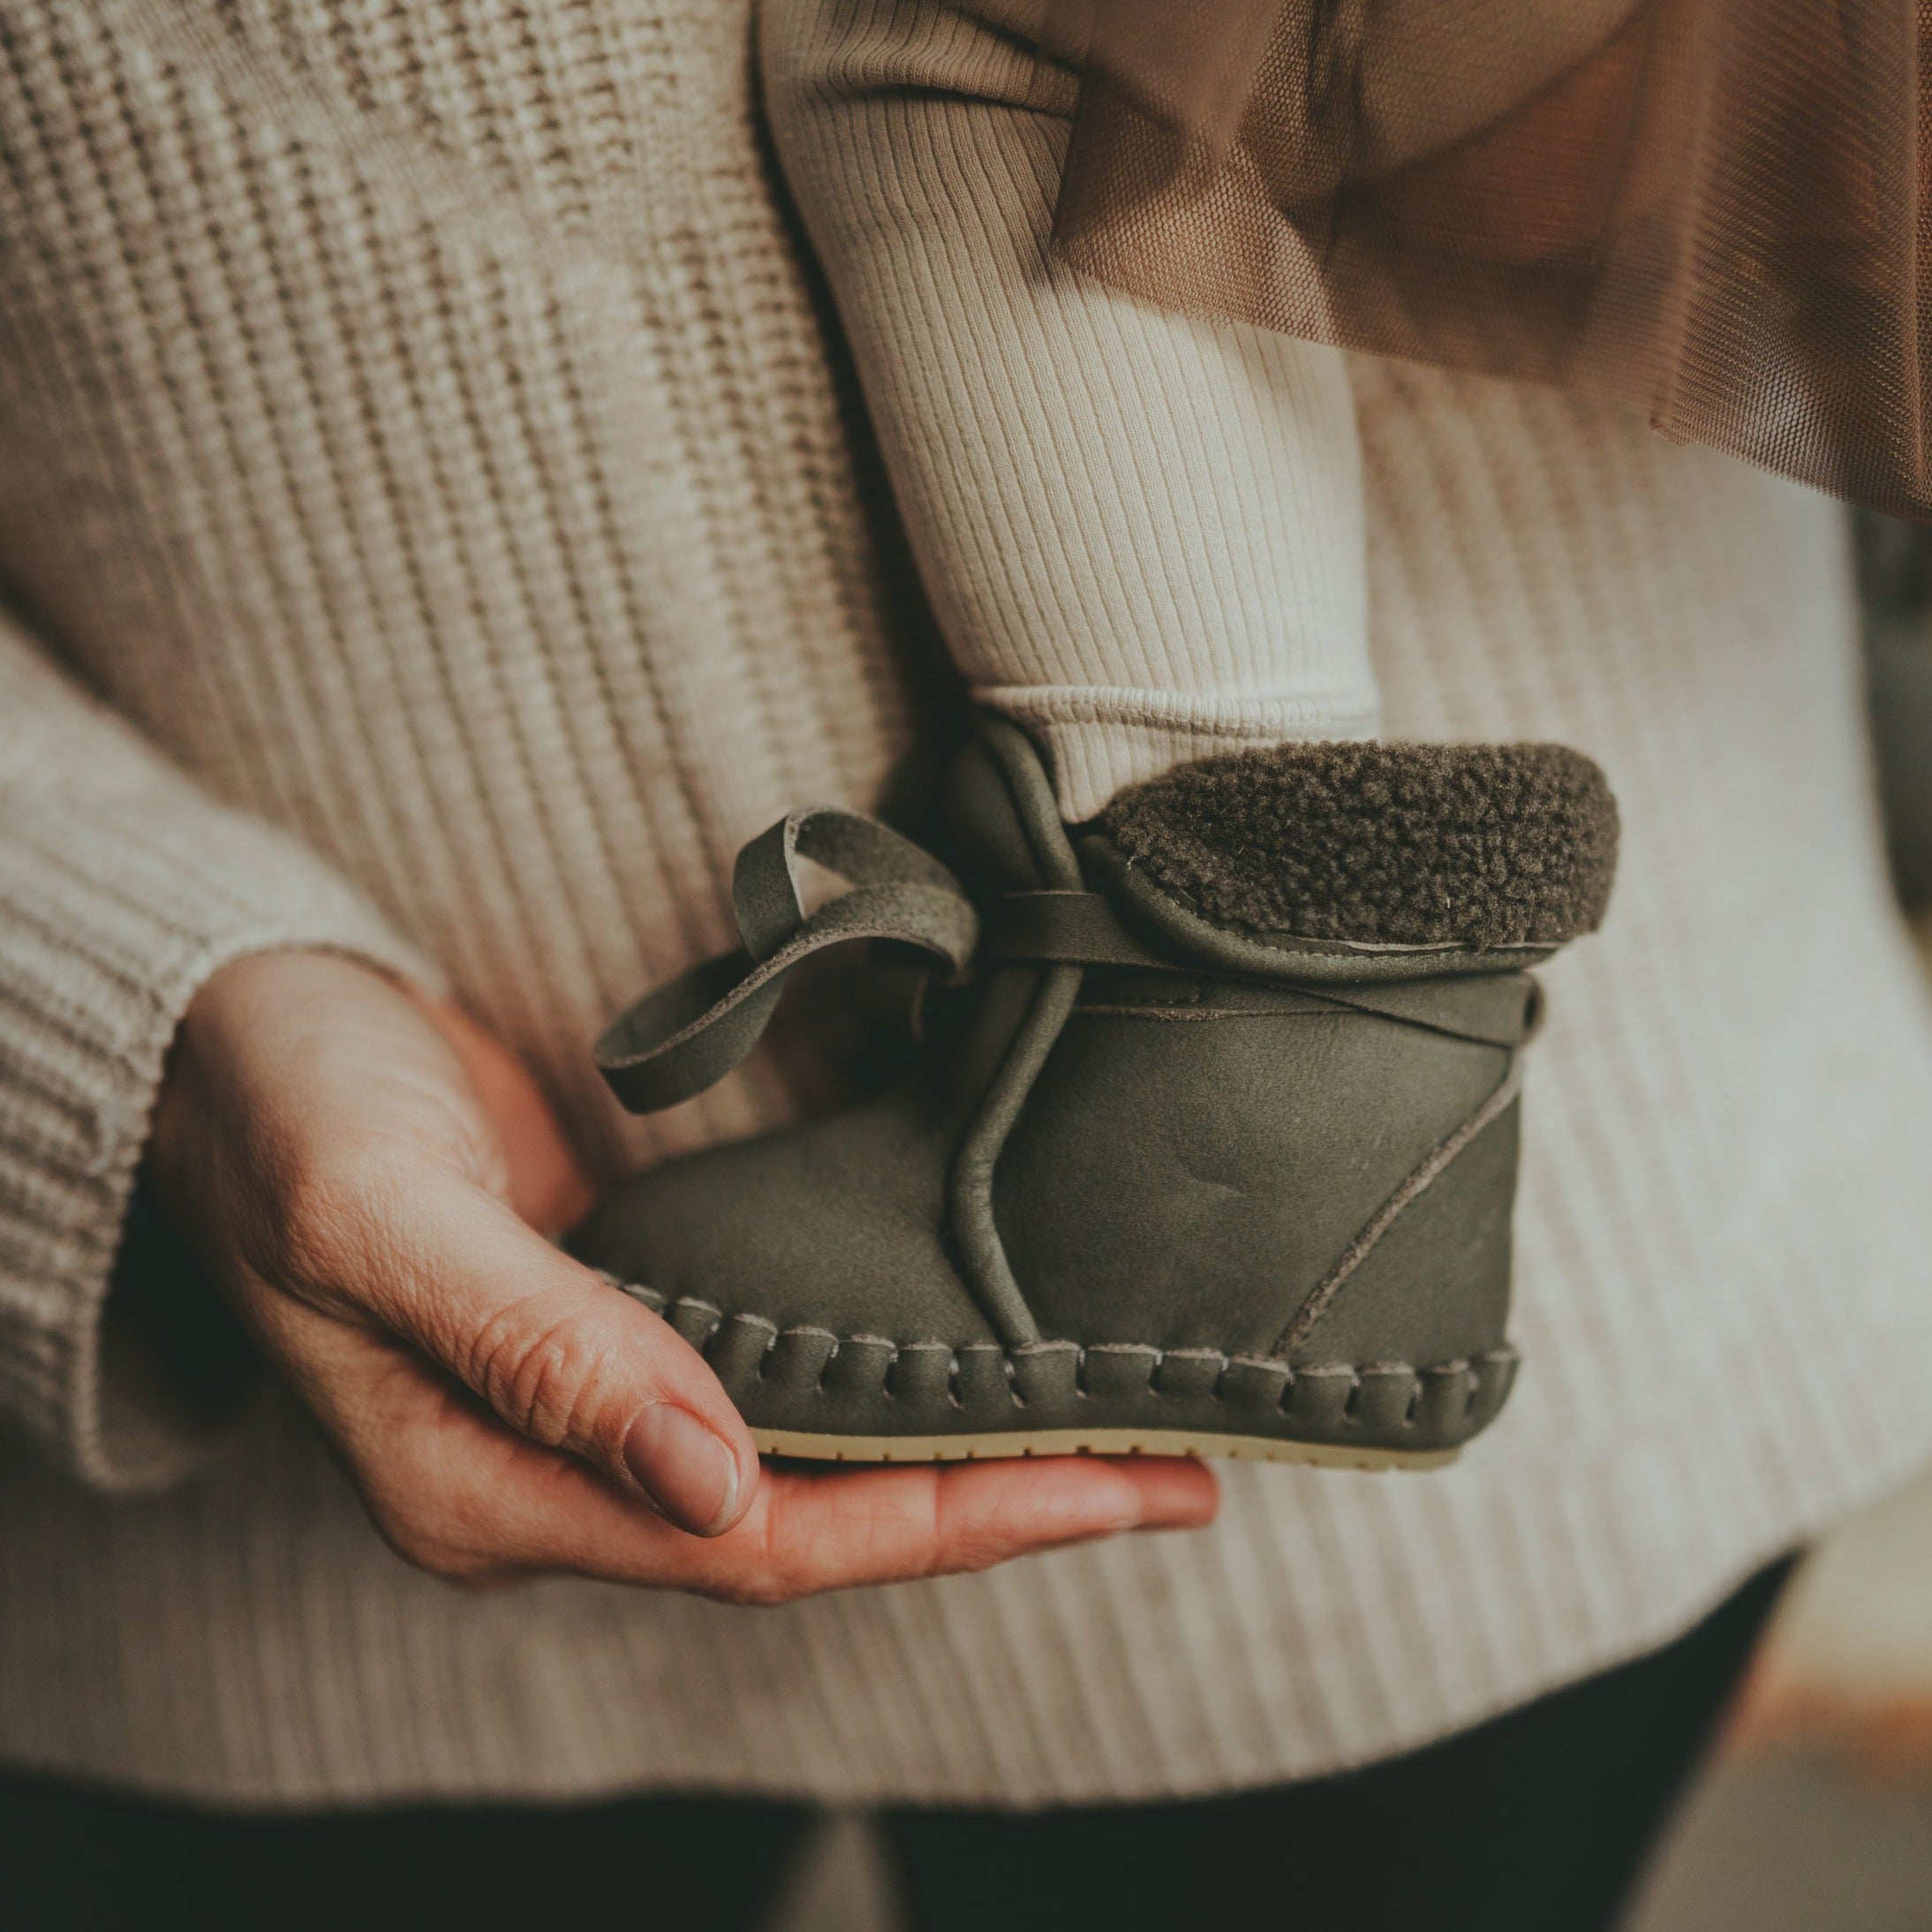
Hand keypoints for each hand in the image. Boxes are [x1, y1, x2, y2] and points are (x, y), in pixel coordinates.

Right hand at [147, 952, 1215, 1598]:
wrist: (232, 1022)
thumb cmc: (281, 1108)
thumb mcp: (382, 1217)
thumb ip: (538, 1346)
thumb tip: (714, 1477)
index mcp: (491, 1487)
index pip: (760, 1544)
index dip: (943, 1522)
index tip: (1110, 1488)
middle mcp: (560, 1469)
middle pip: (815, 1521)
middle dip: (995, 1501)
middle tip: (1174, 1463)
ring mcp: (595, 1397)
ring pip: (809, 1458)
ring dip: (957, 1445)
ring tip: (1113, 1417)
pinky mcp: (622, 1315)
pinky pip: (781, 1372)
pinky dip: (887, 1368)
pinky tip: (970, 1343)